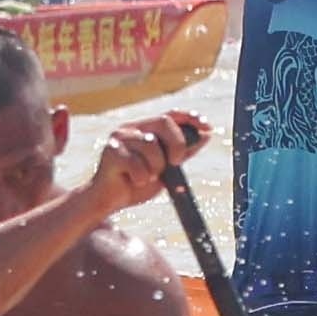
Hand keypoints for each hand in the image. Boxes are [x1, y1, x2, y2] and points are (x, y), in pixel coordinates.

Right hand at [78, 107, 211, 207]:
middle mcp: (131, 128)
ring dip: (155, 168)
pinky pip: (136, 164)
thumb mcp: (165, 167)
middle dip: (177, 144)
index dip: (190, 117)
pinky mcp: (110, 152)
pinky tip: (132, 181)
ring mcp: (119, 138)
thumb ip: (183, 152)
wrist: (108, 201)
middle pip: (163, 122)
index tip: (207, 126)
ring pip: (151, 145)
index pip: (170, 114)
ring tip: (145, 177)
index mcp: (145, 129)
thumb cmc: (136, 183)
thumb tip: (206, 135)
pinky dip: (140, 178)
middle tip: (175, 163)